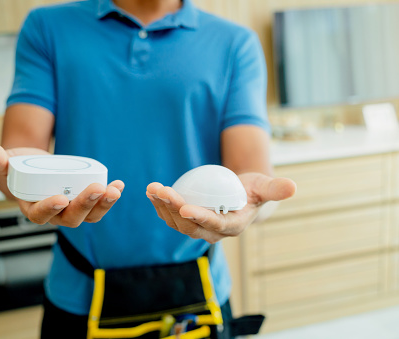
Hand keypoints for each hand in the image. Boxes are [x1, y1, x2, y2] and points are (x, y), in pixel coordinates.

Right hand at [0, 145, 123, 226]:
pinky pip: (100, 205)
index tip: (60, 198)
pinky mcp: (86, 203)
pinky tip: (119, 185)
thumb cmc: (18, 169)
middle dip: (85, 205)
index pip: (40, 215)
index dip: (50, 209)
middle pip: (71, 218)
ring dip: (104, 204)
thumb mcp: (5, 164)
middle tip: (97, 188)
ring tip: (114, 190)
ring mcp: (72, 210)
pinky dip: (110, 196)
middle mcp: (55, 215)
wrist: (35, 169)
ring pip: (90, 215)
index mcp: (33, 208)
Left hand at [146, 172, 295, 242]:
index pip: (214, 225)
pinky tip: (152, 191)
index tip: (185, 207)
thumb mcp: (264, 186)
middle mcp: (213, 232)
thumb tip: (292, 186)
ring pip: (176, 222)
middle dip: (174, 209)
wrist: (240, 195)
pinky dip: (159, 204)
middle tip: (162, 190)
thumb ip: (275, 189)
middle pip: (189, 226)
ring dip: (162, 206)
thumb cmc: (253, 190)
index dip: (200, 218)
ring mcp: (198, 228)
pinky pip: (170, 216)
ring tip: (153, 188)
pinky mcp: (186, 221)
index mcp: (232, 226)